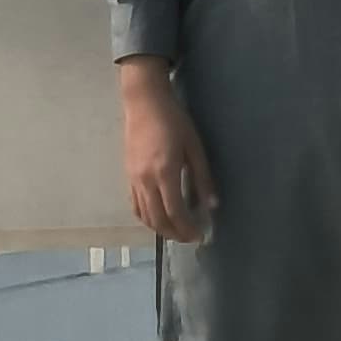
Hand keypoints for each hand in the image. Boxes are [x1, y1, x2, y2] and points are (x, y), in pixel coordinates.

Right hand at [119, 57, 217, 242]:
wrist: (144, 102)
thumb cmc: (174, 120)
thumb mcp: (194, 147)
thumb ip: (203, 178)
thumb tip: (212, 205)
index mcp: (165, 173)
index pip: (175, 213)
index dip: (187, 229)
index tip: (199, 236)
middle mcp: (146, 181)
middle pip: (158, 220)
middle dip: (175, 234)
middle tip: (190, 237)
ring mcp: (134, 180)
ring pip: (145, 216)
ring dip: (161, 229)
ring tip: (177, 230)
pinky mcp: (128, 176)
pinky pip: (135, 206)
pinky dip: (147, 218)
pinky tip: (158, 217)